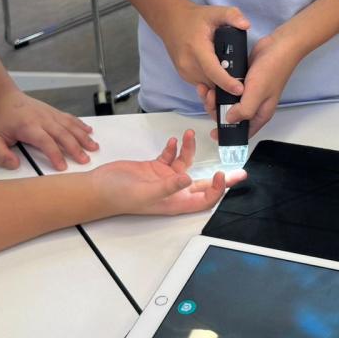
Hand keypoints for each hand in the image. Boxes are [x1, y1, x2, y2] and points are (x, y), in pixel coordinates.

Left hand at [0, 90, 96, 171]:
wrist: (0, 97)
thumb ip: (1, 154)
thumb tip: (14, 165)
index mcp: (28, 126)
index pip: (46, 142)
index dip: (56, 154)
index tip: (62, 167)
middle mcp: (42, 119)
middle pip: (63, 134)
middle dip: (76, 148)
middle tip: (85, 160)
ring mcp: (49, 114)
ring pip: (70, 125)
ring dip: (83, 137)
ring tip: (94, 147)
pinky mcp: (52, 111)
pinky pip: (69, 118)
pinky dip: (80, 125)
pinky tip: (89, 131)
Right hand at [90, 130, 246, 216]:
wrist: (99, 187)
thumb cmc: (119, 196)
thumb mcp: (146, 192)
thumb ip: (168, 186)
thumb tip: (188, 181)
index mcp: (175, 202)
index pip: (204, 200)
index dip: (217, 191)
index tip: (222, 175)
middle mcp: (174, 191)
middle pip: (204, 185)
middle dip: (221, 177)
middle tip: (239, 170)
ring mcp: (165, 179)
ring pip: (187, 164)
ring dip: (191, 150)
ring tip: (190, 134)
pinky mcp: (155, 167)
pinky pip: (171, 156)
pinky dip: (175, 148)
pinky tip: (174, 140)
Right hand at [154, 2, 251, 97]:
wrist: (171, 22)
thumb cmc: (195, 18)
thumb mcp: (215, 12)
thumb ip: (232, 15)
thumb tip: (246, 24)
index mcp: (197, 47)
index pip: (212, 70)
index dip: (226, 82)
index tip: (239, 90)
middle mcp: (188, 63)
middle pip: (212, 82)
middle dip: (228, 84)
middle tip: (243, 81)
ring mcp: (185, 71)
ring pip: (208, 85)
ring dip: (220, 84)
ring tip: (232, 74)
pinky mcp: (184, 75)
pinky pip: (203, 84)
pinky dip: (213, 81)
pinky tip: (220, 72)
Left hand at [198, 31, 302, 140]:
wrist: (278, 46)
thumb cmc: (271, 70)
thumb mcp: (257, 93)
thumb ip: (243, 110)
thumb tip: (228, 120)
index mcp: (259, 114)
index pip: (242, 132)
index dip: (228, 135)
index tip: (213, 133)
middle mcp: (252, 106)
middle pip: (230, 117)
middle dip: (216, 111)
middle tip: (210, 97)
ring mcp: (246, 93)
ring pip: (226, 103)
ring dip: (214, 98)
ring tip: (207, 88)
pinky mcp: (241, 81)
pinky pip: (226, 89)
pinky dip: (217, 88)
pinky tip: (209, 82)